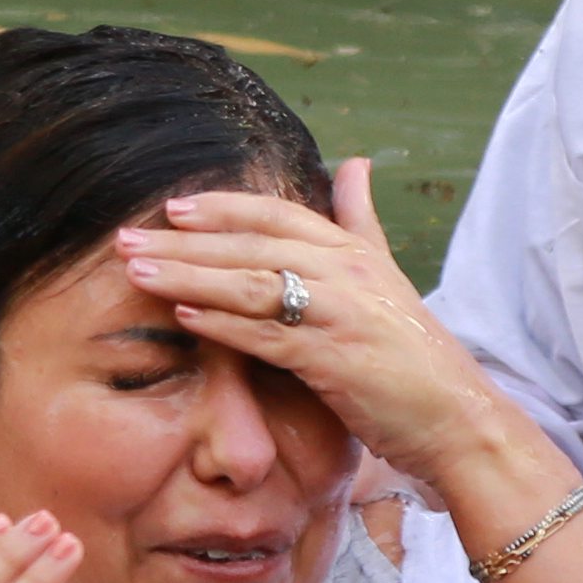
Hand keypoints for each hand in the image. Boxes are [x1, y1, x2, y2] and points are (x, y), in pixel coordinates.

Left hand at [118, 161, 553, 518]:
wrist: (457, 419)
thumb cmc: (414, 355)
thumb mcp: (387, 275)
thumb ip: (361, 221)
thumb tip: (355, 163)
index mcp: (352, 251)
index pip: (276, 213)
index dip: (221, 207)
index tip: (171, 207)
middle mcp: (346, 271)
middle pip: (251, 243)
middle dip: (184, 239)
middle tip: (125, 238)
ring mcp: (340, 312)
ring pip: (250, 283)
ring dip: (189, 275)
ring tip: (137, 272)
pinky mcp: (334, 358)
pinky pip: (267, 333)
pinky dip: (223, 322)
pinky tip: (184, 315)